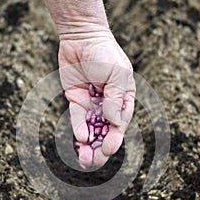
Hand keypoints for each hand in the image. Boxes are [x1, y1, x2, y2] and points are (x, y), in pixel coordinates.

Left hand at [58, 30, 134, 167]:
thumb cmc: (104, 53)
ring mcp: (92, 103)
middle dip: (101, 148)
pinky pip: (77, 117)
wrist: (81, 36)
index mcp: (123, 99)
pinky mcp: (76, 99)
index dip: (115, 137)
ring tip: (85, 161)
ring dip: (89, 145)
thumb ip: (116, 98)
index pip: (120, 123)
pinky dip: (78, 128)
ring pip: (91, 128)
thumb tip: (115, 123)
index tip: (109, 149)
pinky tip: (79, 138)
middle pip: (106, 131)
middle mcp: (108, 104)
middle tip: (94, 162)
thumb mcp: (116, 74)